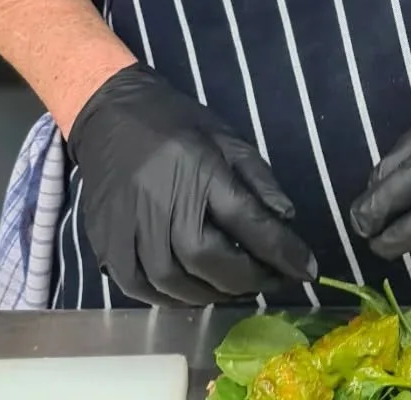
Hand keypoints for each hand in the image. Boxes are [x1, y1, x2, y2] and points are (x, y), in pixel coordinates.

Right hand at [69, 63, 317, 303]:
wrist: (111, 113)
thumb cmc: (175, 123)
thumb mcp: (226, 136)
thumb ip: (258, 178)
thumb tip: (286, 221)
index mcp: (198, 166)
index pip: (245, 219)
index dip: (279, 250)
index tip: (306, 270)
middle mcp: (162, 198)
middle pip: (207, 260)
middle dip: (246, 279)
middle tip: (269, 280)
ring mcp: (128, 222)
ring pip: (173, 282)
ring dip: (210, 294)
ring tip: (234, 288)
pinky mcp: (104, 240)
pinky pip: (138, 287)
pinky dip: (169, 298)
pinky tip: (191, 291)